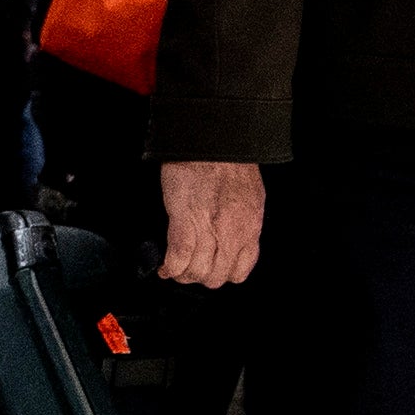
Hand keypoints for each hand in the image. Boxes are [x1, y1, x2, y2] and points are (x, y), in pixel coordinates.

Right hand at [157, 159, 265, 286]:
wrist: (212, 138)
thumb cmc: (228, 159)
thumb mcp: (249, 196)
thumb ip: (242, 220)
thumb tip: (232, 234)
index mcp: (250, 226)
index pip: (240, 271)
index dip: (222, 274)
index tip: (210, 269)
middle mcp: (233, 233)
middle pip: (216, 276)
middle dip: (199, 276)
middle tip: (187, 269)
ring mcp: (210, 229)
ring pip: (196, 271)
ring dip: (181, 274)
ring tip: (173, 268)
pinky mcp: (186, 220)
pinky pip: (179, 258)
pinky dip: (169, 266)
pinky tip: (164, 266)